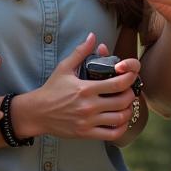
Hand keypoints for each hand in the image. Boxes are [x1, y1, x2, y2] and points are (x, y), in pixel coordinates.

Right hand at [17, 33, 137, 141]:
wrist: (38, 112)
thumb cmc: (52, 89)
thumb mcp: (64, 67)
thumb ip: (81, 52)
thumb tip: (93, 36)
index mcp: (86, 88)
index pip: (117, 84)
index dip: (130, 78)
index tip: (132, 74)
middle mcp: (89, 106)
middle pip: (122, 101)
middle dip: (131, 94)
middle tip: (131, 89)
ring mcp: (88, 121)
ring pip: (119, 118)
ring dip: (128, 111)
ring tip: (127, 104)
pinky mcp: (86, 133)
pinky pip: (111, 134)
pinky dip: (121, 128)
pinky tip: (121, 121)